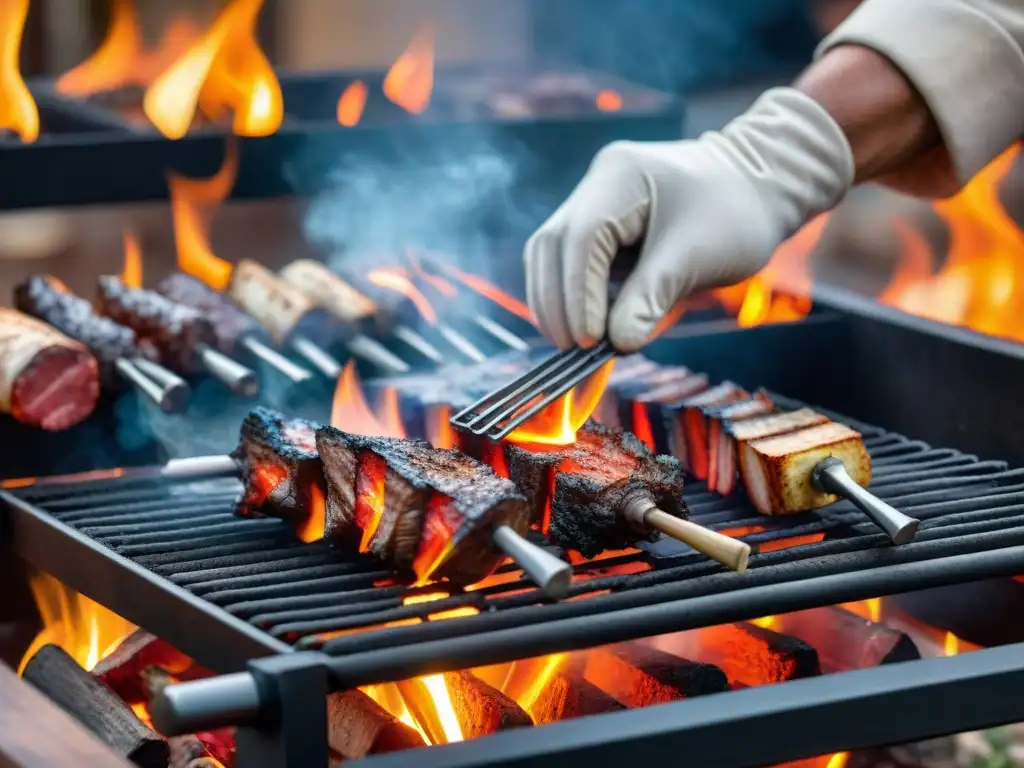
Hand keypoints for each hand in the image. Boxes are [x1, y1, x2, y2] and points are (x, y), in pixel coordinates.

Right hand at [523, 87, 854, 350]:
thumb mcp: (695, 258)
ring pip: (550, 252)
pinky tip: (582, 325)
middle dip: (556, 301)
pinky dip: (570, 293)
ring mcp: (594, 199)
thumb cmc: (735, 213)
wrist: (759, 184)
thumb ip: (650, 299)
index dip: (578, 293)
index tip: (589, 340)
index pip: (581, 239)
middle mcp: (598, 182)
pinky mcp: (600, 222)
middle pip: (551, 244)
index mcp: (620, 176)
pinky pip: (568, 259)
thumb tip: (617, 344)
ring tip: (573, 344)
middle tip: (573, 350)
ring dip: (555, 301)